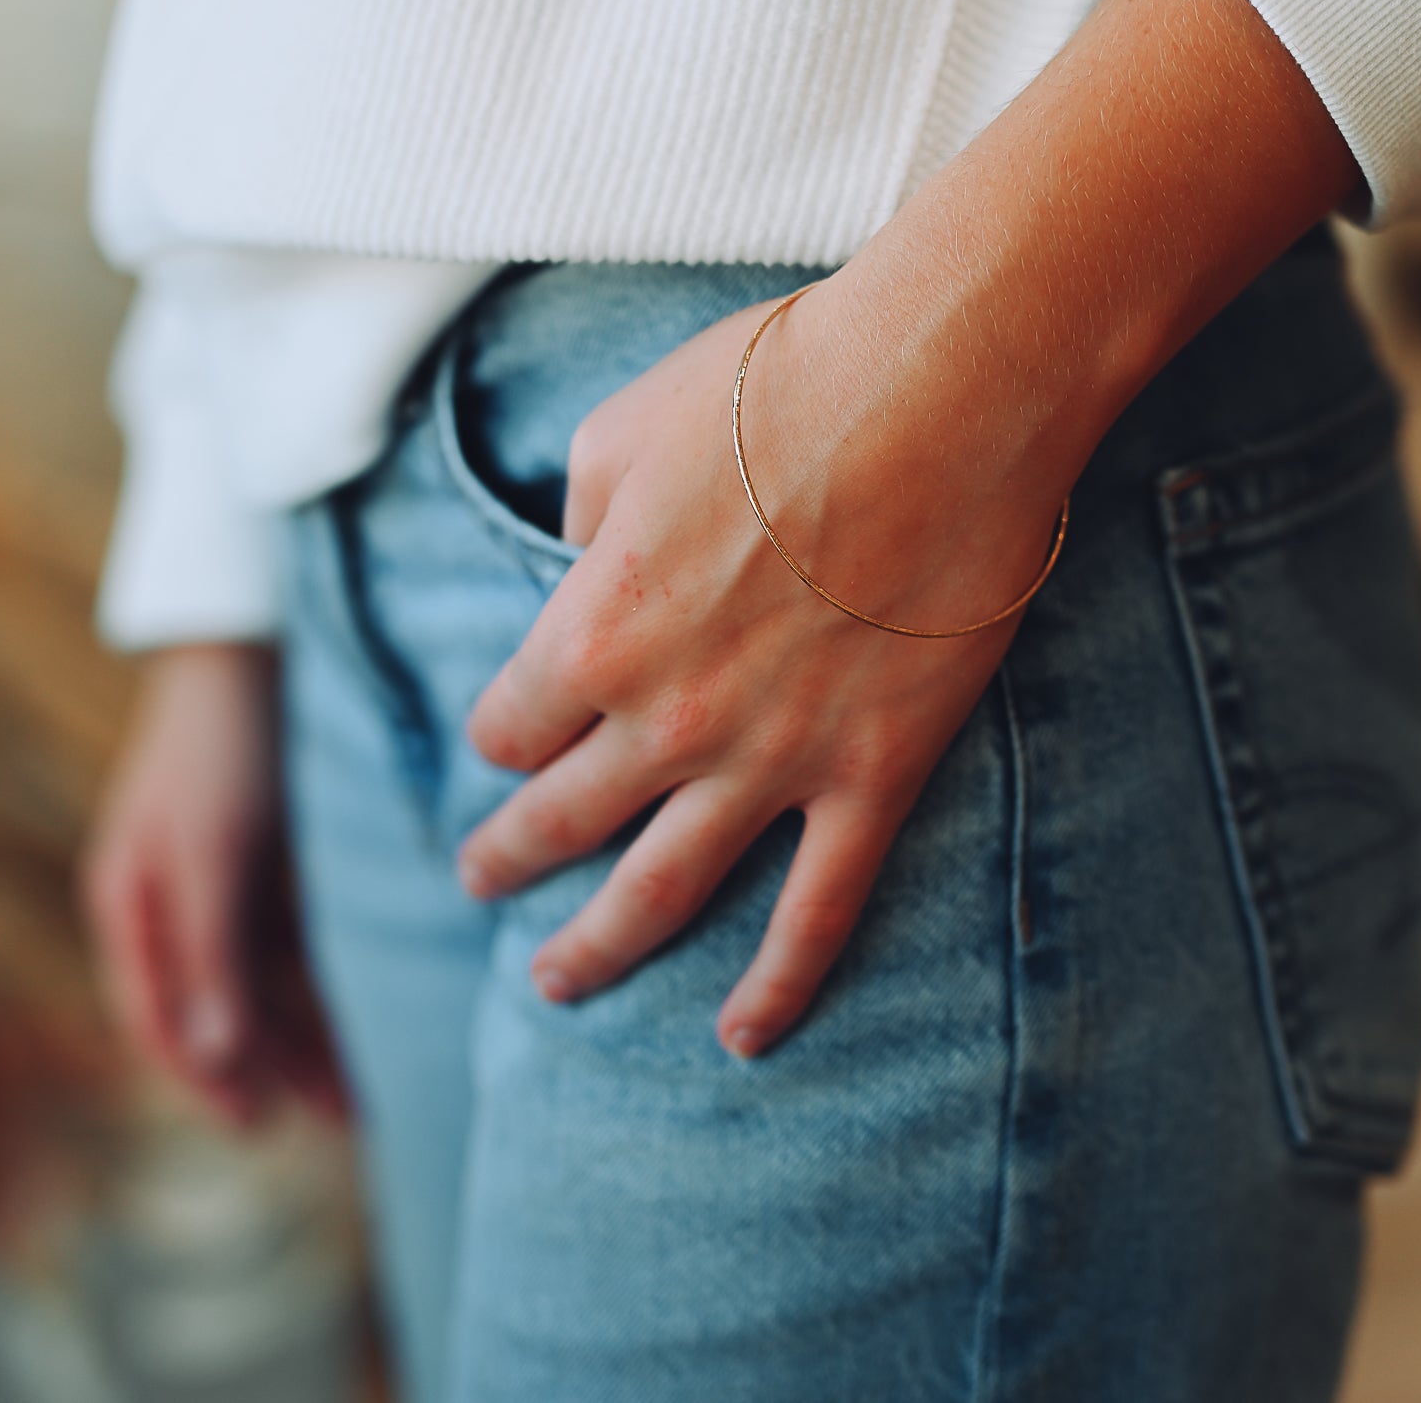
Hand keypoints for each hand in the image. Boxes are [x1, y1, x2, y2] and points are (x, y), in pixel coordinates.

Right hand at [82, 643, 345, 1123]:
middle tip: (347, 1120)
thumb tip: (214, 1058)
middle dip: (273, 1070)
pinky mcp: (254, 862)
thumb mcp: (211, 853)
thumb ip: (210, 955)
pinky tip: (363, 1016)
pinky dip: (316, 986)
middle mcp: (163, 905)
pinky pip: (283, 947)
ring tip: (365, 1090)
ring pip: (255, 985)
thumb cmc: (219, 749)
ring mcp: (210, 883)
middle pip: (214, 1012)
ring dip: (302, 1037)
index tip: (261, 1127)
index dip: (206, 1078)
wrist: (245, 647)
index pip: (159, 1020)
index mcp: (129, 907)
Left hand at [460, 284, 1068, 1058]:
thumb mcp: (620, 428)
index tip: (512, 729)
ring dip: (599, 946)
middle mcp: (662, 719)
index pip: (508, 725)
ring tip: (555, 983)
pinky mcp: (873, 776)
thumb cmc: (772, 384)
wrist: (938, 389)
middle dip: (508, 856)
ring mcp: (771, 761)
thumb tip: (578, 559)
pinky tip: (741, 1037)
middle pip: (558, 819)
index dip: (502, 731)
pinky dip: (779, 985)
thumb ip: (575, 514)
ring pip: (660, 892)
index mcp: (589, 630)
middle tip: (481, 879)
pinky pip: (816, 912)